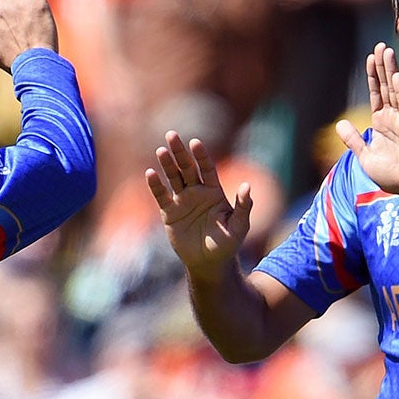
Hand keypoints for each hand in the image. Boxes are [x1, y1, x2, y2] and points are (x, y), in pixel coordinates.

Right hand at [146, 131, 253, 281]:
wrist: (209, 263)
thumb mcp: (239, 226)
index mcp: (214, 192)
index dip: (201, 156)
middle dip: (180, 152)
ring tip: (161, 151)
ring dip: (167, 165)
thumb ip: (243, 206)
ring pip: (173, 178)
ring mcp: (182, 201)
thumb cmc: (227, 244)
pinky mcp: (169, 213)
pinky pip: (162, 197)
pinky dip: (156, 186)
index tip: (195, 143)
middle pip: (187, 168)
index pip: (207, 169)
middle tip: (171, 135)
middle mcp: (197, 192)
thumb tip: (247, 186)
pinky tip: (150, 173)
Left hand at [335, 43, 398, 205]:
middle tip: (380, 46)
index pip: (376, 94)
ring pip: (394, 91)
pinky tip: (396, 77)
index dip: (372, 76)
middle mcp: (392, 118)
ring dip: (391, 71)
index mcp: (381, 123)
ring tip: (387, 51)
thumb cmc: (391, 176)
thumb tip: (340, 124)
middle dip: (382, 66)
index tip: (370, 58)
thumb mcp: (365, 156)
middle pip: (385, 87)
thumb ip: (353, 140)